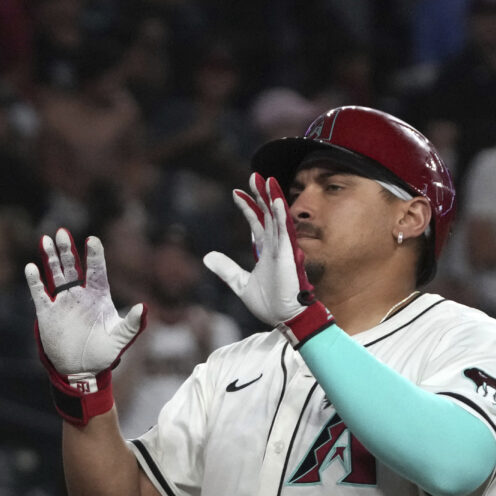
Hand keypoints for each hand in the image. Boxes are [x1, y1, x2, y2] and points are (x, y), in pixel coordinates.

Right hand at [25, 229, 144, 425]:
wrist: (81, 370)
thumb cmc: (103, 353)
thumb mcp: (120, 338)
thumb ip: (131, 323)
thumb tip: (142, 307)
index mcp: (98, 296)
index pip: (96, 270)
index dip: (94, 255)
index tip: (92, 240)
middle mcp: (79, 295)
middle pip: (72, 266)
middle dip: (67, 250)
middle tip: (62, 232)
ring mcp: (62, 302)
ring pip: (56, 274)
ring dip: (51, 258)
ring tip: (46, 239)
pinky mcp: (48, 313)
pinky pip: (40, 293)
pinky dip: (35, 281)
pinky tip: (31, 267)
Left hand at [204, 173, 331, 346]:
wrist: (284, 319)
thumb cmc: (268, 302)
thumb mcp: (240, 284)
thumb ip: (226, 269)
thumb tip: (208, 257)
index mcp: (266, 251)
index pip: (256, 223)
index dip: (248, 207)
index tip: (236, 192)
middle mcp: (275, 247)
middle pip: (268, 214)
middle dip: (260, 195)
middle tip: (254, 176)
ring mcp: (283, 250)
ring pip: (277, 218)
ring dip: (272, 198)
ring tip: (267, 179)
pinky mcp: (288, 257)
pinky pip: (284, 233)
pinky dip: (280, 216)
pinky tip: (276, 201)